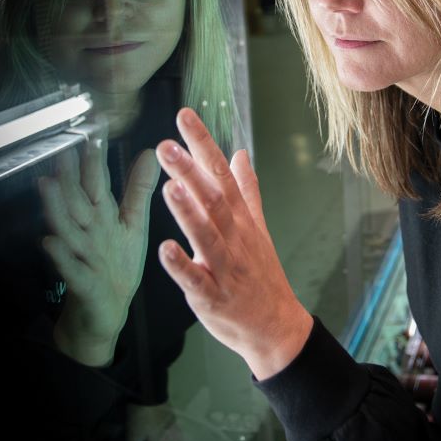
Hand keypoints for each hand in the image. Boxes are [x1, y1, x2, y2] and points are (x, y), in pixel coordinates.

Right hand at [38, 140, 159, 365]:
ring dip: (56, 208)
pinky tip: (52, 242)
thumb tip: (150, 153)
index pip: (96, 181)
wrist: (106, 311)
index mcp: (102, 216)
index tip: (94, 128)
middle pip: (76, 200)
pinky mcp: (82, 283)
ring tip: (49, 185)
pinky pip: (70, 269)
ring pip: (66, 229)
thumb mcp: (132, 223)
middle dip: (68, 175)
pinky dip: (61, 257)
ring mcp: (81, 256)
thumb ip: (138, 189)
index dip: (94, 155)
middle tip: (63, 148)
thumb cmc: (117, 265)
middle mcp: (87, 231)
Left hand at [155, 108, 312, 380]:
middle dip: (190, 171)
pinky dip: (182, 265)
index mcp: (241, 219)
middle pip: (214, 200)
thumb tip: (240, 153)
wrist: (275, 324)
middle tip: (166, 145)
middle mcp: (235, 238)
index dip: (203, 144)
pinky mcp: (213, 297)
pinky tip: (165, 249)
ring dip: (189, 212)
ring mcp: (225, 267)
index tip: (185, 116)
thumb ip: (246, 189)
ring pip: (207, 236)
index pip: (221, 173)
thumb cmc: (261, 273)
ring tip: (170, 187)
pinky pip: (196, 280)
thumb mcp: (257, 226)